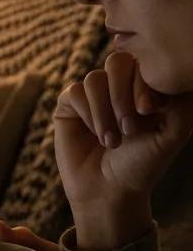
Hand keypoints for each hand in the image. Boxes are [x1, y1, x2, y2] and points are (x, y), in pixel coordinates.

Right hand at [53, 51, 192, 249]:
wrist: (108, 189)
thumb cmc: (142, 164)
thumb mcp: (172, 134)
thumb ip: (183, 104)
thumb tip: (173, 75)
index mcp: (145, 87)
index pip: (144, 61)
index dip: (145, 82)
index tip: (150, 111)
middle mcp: (118, 86)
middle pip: (117, 61)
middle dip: (123, 94)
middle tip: (129, 127)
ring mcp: (92, 94)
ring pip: (94, 78)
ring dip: (105, 111)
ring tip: (112, 140)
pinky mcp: (68, 105)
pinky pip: (74, 92)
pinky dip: (87, 114)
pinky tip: (95, 135)